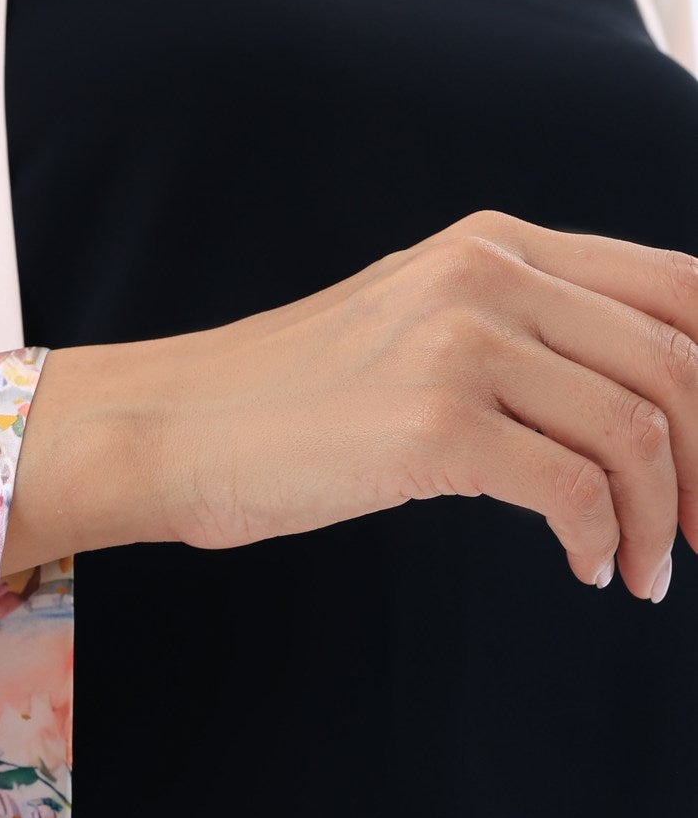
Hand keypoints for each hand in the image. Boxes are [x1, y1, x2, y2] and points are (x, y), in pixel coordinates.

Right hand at [4, 211, 697, 599]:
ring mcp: (460, 343)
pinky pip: (573, 488)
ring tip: (645, 573)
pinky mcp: (432, 423)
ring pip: (636, 429)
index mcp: (497, 244)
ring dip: (662, 518)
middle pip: (676, 361)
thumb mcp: (418, 330)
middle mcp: (490, 273)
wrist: (172, 428)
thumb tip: (646, 399)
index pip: (679, 287)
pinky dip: (601, 539)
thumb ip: (521, 334)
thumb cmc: (290, 402)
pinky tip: (586, 569)